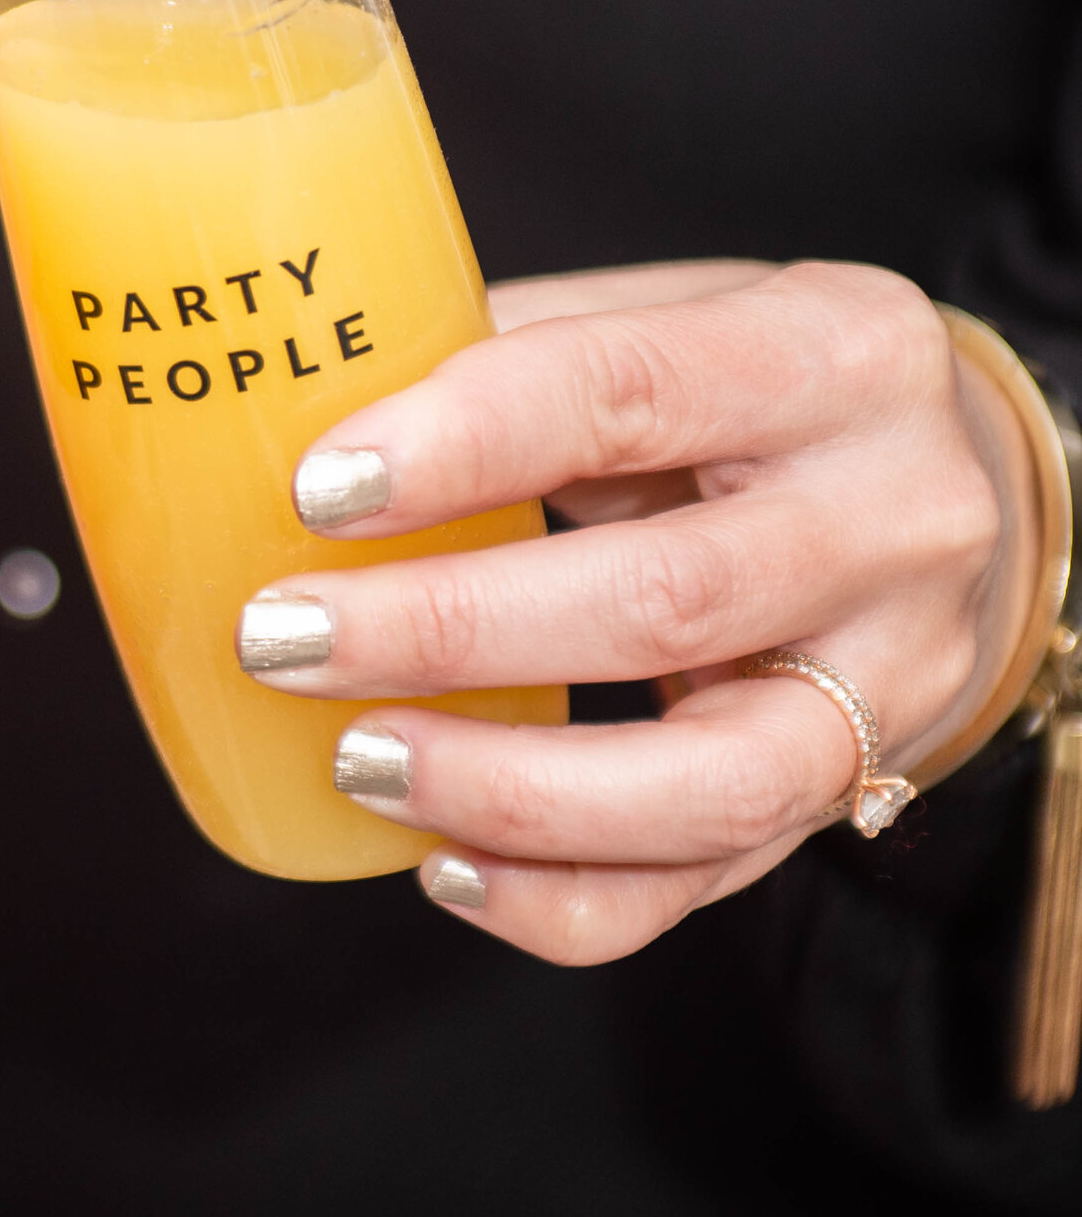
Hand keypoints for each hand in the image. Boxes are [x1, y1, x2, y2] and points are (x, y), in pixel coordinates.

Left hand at [234, 260, 1038, 964]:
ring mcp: (890, 680)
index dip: (464, 442)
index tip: (321, 489)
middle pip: (665, 601)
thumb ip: (514, 351)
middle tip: (280, 637)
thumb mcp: (667, 320)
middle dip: (448, 630)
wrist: (937, 493)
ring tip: (357, 759)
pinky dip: (555, 896)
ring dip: (504, 786)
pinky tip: (439, 862)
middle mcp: (894, 520)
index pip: (632, 391)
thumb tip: (297, 398)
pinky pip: (699, 886)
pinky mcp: (852, 795)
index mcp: (837, 355)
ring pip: (709, 782)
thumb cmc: (751, 395)